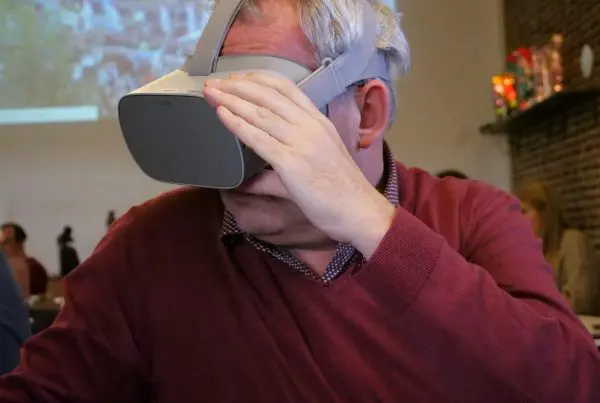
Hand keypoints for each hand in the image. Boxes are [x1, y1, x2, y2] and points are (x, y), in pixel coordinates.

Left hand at [203, 73, 394, 256]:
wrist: (359, 210)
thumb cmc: (340, 190)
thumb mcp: (316, 163)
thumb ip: (286, 162)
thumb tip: (253, 178)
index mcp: (318, 121)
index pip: (286, 88)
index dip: (257, 79)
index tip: (237, 79)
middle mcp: (310, 126)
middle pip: (268, 95)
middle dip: (237, 85)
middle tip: (213, 82)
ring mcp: (302, 142)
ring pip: (260, 113)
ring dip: (231, 100)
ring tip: (210, 92)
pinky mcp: (292, 162)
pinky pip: (259, 138)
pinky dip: (237, 124)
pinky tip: (221, 115)